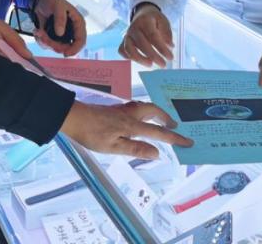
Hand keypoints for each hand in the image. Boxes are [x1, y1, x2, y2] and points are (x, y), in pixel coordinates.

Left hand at [33, 0, 86, 55]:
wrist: (41, 1)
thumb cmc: (53, 0)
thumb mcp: (58, 6)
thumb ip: (60, 18)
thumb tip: (60, 33)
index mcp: (77, 23)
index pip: (81, 40)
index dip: (75, 49)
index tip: (65, 54)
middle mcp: (71, 31)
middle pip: (67, 47)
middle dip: (54, 45)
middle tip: (43, 37)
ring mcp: (62, 35)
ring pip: (56, 47)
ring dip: (46, 42)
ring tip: (39, 31)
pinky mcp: (53, 37)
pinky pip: (47, 45)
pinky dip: (41, 40)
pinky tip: (38, 31)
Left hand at [60, 100, 192, 159]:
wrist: (72, 117)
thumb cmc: (91, 134)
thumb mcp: (113, 147)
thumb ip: (136, 148)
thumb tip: (157, 153)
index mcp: (132, 125)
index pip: (158, 133)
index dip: (174, 139)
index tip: (188, 142)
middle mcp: (129, 114)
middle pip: (153, 111)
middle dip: (166, 117)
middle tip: (175, 126)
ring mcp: (121, 110)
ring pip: (145, 107)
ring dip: (156, 112)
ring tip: (162, 119)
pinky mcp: (114, 109)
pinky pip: (136, 107)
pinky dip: (145, 111)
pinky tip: (139, 116)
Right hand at [118, 3, 173, 67]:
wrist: (142, 14)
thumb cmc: (154, 20)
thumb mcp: (163, 21)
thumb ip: (167, 33)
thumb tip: (170, 46)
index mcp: (145, 21)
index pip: (153, 36)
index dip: (161, 48)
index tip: (170, 57)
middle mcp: (134, 28)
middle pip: (141, 43)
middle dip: (153, 55)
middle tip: (163, 64)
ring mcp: (127, 35)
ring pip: (129, 48)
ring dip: (139, 58)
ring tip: (150, 64)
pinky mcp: (123, 41)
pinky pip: (122, 50)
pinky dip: (128, 57)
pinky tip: (140, 61)